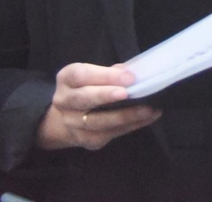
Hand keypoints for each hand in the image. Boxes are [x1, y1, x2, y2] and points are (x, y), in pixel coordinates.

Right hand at [34, 62, 160, 150]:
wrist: (72, 115)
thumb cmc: (90, 87)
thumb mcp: (96, 74)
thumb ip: (112, 72)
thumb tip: (134, 73)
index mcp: (67, 78)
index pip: (82, 75)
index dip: (105, 76)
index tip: (129, 77)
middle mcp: (64, 101)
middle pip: (83, 99)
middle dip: (106, 96)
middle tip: (128, 94)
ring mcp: (72, 123)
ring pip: (97, 122)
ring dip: (125, 116)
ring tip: (147, 110)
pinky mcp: (85, 139)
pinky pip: (108, 134)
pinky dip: (131, 126)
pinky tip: (147, 118)